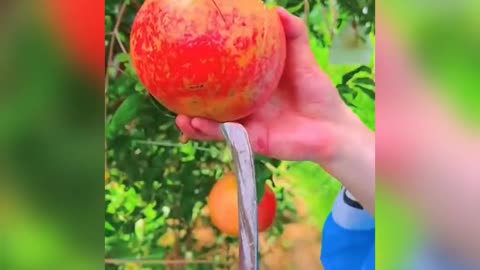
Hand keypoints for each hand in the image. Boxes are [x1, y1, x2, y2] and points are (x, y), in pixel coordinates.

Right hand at [176, 8, 366, 163]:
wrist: (333, 127)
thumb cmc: (319, 93)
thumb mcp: (303, 59)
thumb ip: (292, 35)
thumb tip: (274, 9)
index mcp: (252, 89)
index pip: (225, 82)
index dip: (207, 76)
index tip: (187, 62)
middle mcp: (246, 108)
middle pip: (213, 106)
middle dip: (193, 102)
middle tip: (172, 91)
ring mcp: (247, 125)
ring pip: (214, 125)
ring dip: (195, 123)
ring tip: (179, 116)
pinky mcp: (252, 141)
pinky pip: (228, 136)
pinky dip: (210, 131)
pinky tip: (196, 124)